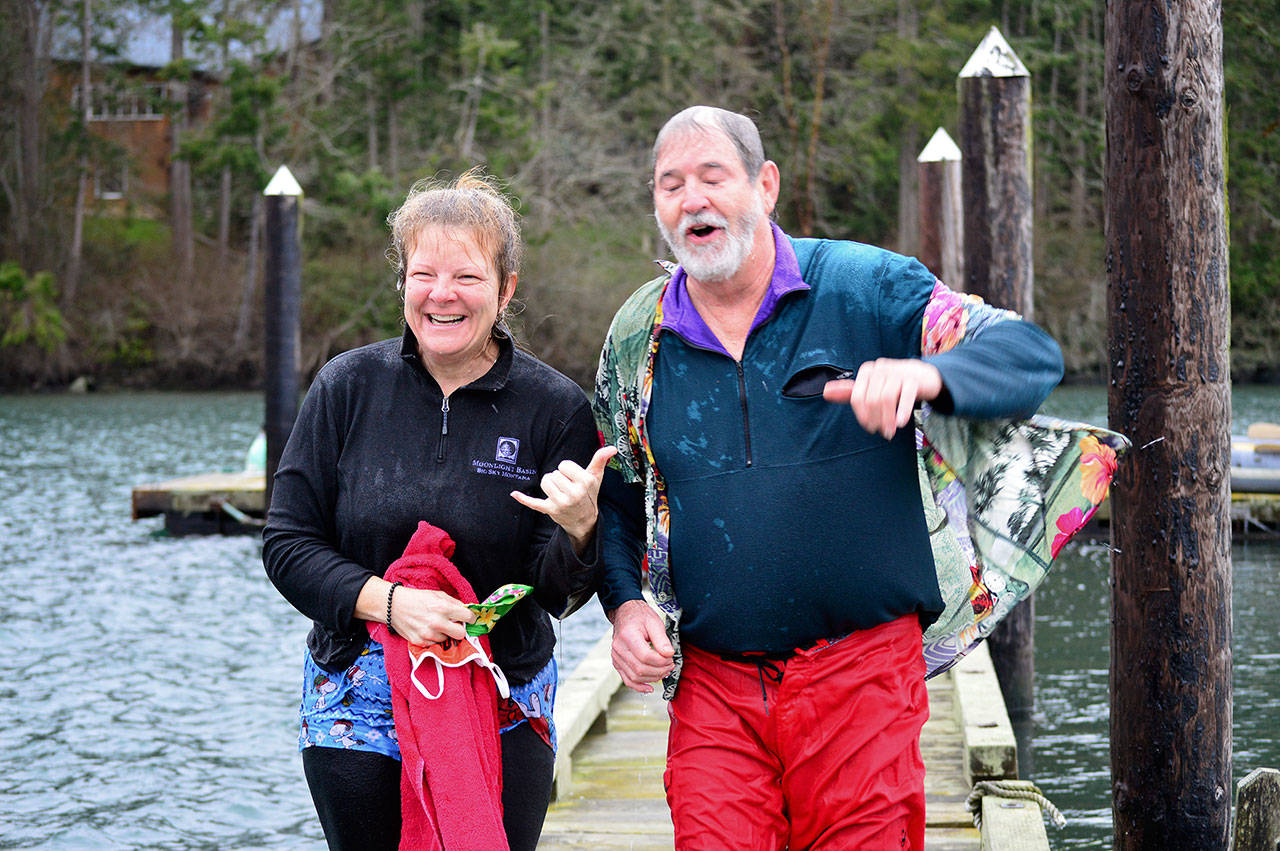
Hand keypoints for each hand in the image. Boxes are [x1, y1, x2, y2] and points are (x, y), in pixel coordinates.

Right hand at [389, 586, 475, 645]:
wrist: (393, 605)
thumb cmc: (416, 598)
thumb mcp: (438, 594)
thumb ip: (454, 603)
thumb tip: (467, 610)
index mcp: (443, 608)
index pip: (468, 617)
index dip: (470, 618)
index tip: (469, 618)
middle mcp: (437, 623)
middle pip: (461, 634)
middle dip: (460, 629)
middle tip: (455, 625)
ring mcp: (428, 634)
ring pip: (447, 640)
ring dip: (445, 634)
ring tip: (436, 625)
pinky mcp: (420, 642)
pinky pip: (435, 644)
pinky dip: (434, 638)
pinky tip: (427, 629)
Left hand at [510, 445, 617, 550]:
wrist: (584, 520)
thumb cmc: (589, 494)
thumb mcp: (596, 477)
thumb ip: (601, 460)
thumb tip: (612, 448)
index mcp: (585, 482)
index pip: (564, 465)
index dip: (567, 469)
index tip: (573, 477)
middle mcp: (573, 494)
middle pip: (553, 473)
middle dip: (558, 477)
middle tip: (567, 486)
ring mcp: (561, 503)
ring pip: (545, 481)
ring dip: (549, 484)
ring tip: (558, 491)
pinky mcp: (550, 510)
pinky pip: (534, 502)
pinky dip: (524, 499)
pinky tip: (514, 494)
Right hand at [608, 599, 674, 692]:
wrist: (626, 614)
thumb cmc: (641, 617)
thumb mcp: (654, 622)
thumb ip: (662, 639)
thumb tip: (669, 654)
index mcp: (628, 636)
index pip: (645, 656)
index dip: (661, 661)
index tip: (671, 658)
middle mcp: (619, 648)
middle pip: (640, 668)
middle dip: (659, 670)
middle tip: (671, 665)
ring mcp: (616, 657)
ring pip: (635, 677)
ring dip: (652, 678)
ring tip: (664, 672)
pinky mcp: (617, 663)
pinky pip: (627, 679)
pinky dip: (639, 686)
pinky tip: (650, 688)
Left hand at [823, 358, 941, 439]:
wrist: (923, 376)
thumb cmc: (893, 385)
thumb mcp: (870, 388)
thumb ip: (849, 392)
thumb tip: (825, 392)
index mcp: (867, 371)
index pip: (857, 397)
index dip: (862, 415)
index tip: (869, 427)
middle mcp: (880, 368)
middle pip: (871, 399)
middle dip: (876, 420)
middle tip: (882, 432)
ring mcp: (897, 372)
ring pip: (886, 398)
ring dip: (887, 419)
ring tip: (890, 431)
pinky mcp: (913, 379)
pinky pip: (905, 396)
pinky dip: (902, 411)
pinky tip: (901, 423)